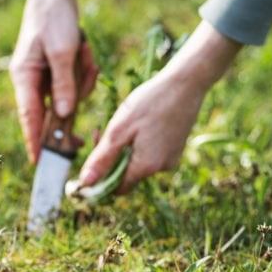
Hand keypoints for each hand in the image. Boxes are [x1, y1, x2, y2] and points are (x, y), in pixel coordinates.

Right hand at [9, 0, 97, 162]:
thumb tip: (65, 115)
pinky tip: (85, 50)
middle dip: (70, 112)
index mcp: (24, 78)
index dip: (34, 141)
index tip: (39, 163)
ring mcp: (45, 77)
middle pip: (52, 112)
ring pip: (69, 97)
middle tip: (82, 139)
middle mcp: (32, 81)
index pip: (28, 117)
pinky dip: (85, 70)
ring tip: (84, 51)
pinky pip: (76, 83)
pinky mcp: (58, 71)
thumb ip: (64, 84)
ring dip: (82, 79)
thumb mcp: (63, 51)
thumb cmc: (53, 19)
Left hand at [79, 72, 205, 192]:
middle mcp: (161, 168)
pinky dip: (137, 143)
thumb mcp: (118, 129)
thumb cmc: (150, 102)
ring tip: (121, 123)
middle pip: (126, 175)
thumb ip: (102, 159)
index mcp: (146, 167)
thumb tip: (85, 184)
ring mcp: (171, 158)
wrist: (186, 82)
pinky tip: (137, 124)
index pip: (116, 188)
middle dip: (110, 157)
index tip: (92, 153)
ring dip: (123, 148)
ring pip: (136, 163)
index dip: (101, 176)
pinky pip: (149, 154)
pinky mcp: (175, 148)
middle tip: (100, 131)